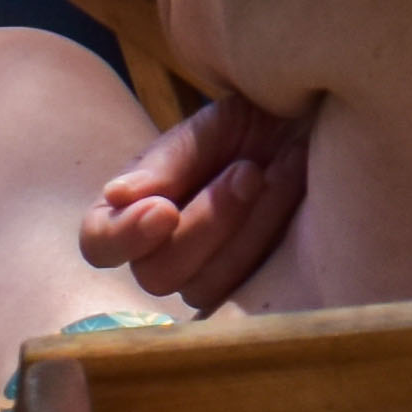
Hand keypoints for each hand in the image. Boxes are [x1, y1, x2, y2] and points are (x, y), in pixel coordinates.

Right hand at [78, 92, 314, 306]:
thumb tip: (115, 196)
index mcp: (134, 206)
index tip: (164, 209)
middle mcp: (160, 250)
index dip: (124, 236)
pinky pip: (245, 286)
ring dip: (242, 228)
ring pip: (203, 286)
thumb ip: (166, 163)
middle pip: (156, 274)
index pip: (99, 243)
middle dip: (206, 222)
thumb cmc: (253, 122)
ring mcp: (204, 274)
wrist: (312, 128)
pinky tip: (288, 186)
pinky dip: (267, 233)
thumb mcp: (210, 128)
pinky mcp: (246, 289)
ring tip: (270, 173)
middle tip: (247, 170)